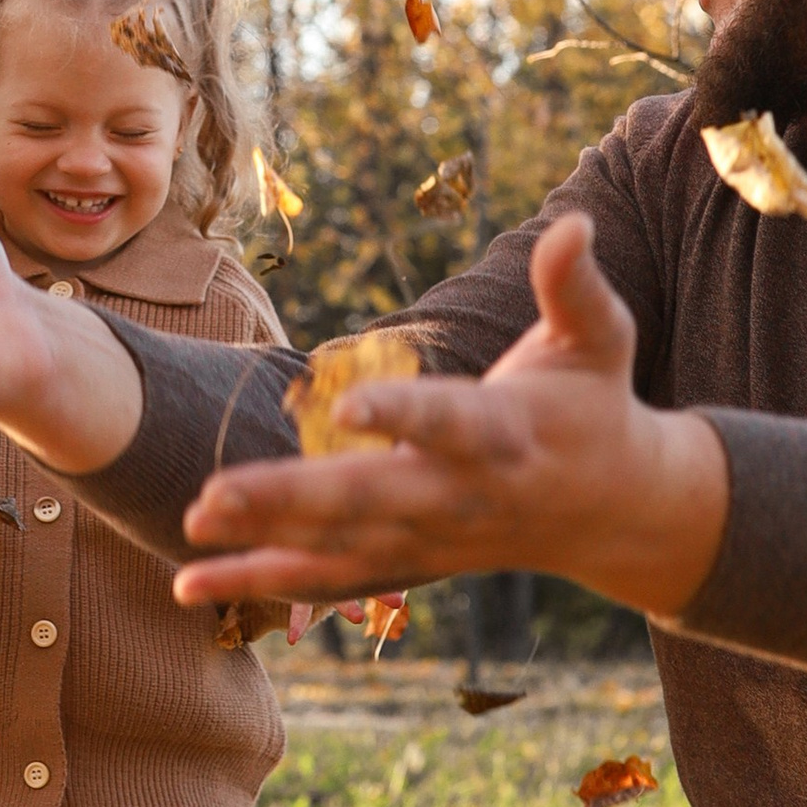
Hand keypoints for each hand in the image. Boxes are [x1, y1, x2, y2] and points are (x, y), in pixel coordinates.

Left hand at [169, 214, 731, 621]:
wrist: (615, 511)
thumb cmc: (595, 404)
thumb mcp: (599, 340)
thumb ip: (576, 285)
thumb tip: (575, 221)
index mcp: (505, 438)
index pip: (448, 424)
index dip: (403, 415)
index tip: (349, 406)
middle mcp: (461, 498)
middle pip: (370, 501)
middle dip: (293, 498)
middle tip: (216, 491)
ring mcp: (431, 542)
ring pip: (339, 549)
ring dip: (263, 545)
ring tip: (193, 523)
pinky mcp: (408, 565)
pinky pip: (328, 584)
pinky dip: (263, 585)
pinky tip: (192, 583)